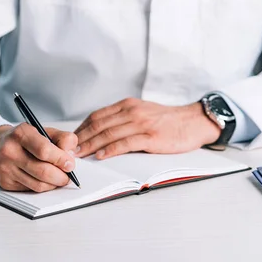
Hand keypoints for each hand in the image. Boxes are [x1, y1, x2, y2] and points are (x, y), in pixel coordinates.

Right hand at [0, 124, 77, 192]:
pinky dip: (42, 187)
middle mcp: (10, 150)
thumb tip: (71, 156)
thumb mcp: (43, 131)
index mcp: (21, 133)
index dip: (61, 159)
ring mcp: (6, 168)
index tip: (70, 164)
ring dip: (53, 184)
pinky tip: (44, 180)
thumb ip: (62, 138)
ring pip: (38, 185)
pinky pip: (30, 190)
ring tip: (58, 178)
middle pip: (43, 171)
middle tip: (68, 176)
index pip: (44, 150)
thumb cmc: (23, 139)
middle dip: (61, 176)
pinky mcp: (5, 183)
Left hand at [74, 98, 220, 159]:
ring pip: (108, 134)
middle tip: (68, 149)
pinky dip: (110, 149)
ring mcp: (141, 123)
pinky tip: (101, 155)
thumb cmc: (167, 121)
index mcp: (127, 105)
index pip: (97, 116)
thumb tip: (100, 131)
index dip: (81, 128)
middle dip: (81, 138)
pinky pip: (125, 143)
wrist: (193, 122)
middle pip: (98, 124)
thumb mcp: (142, 112)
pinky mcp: (150, 137)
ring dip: (91, 145)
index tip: (70, 139)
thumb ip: (122, 119)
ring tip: (79, 155)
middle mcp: (131, 111)